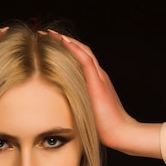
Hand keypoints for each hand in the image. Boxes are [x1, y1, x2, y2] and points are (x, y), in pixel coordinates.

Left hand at [54, 32, 160, 157]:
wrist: (120, 132)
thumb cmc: (103, 127)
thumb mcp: (85, 111)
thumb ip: (76, 104)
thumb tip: (58, 108)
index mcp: (94, 81)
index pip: (79, 60)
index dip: (64, 51)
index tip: (47, 46)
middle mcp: (98, 74)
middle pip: (80, 51)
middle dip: (62, 41)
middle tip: (45, 35)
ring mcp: (99, 76)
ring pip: (83, 51)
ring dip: (65, 41)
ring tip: (49, 34)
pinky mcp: (98, 81)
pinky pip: (86, 60)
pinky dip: (74, 49)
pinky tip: (63, 41)